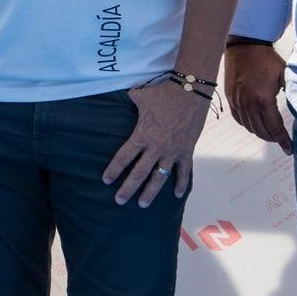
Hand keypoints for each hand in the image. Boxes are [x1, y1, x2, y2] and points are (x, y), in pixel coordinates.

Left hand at [103, 80, 212, 205]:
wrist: (191, 91)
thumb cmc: (163, 92)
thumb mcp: (140, 95)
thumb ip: (131, 99)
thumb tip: (124, 93)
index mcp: (142, 135)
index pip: (124, 157)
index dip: (114, 169)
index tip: (106, 180)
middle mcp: (156, 147)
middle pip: (139, 173)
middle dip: (128, 188)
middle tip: (119, 201)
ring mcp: (173, 152)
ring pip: (160, 178)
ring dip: (151, 192)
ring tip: (143, 204)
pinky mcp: (187, 151)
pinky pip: (184, 172)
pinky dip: (181, 183)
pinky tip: (177, 195)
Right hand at [224, 43, 291, 152]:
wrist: (244, 46)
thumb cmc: (266, 59)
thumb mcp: (285, 74)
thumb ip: (292, 93)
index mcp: (263, 99)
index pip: (274, 128)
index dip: (283, 140)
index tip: (289, 149)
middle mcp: (248, 104)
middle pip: (261, 131)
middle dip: (273, 139)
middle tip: (282, 140)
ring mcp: (237, 102)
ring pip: (250, 127)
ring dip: (261, 133)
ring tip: (271, 133)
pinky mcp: (230, 98)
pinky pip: (239, 119)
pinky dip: (249, 125)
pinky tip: (256, 123)